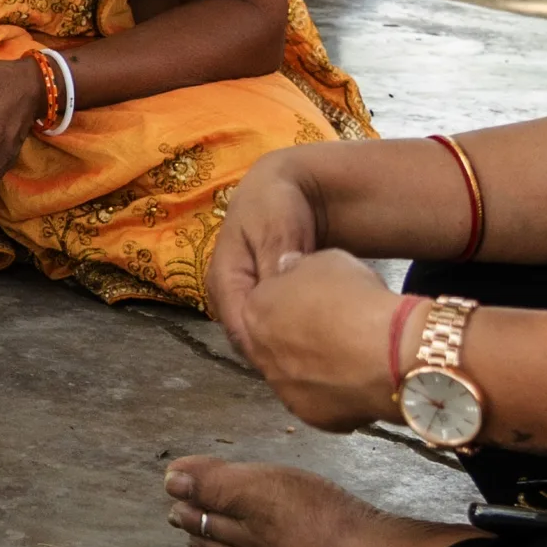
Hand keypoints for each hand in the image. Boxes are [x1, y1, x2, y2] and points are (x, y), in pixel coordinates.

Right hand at [207, 150, 324, 354]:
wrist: (288, 185)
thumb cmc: (277, 202)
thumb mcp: (275, 227)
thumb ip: (274, 262)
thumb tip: (277, 298)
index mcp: (222, 279)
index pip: (238, 326)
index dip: (268, 346)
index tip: (304, 358)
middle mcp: (229, 297)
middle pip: (249, 338)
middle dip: (279, 350)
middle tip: (320, 360)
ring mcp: (245, 301)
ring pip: (263, 336)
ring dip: (287, 345)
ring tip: (323, 352)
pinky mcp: (263, 302)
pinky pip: (275, 327)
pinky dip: (295, 334)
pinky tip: (322, 338)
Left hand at [236, 247, 406, 430]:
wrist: (390, 352)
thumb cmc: (356, 300)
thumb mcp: (325, 261)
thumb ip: (298, 268)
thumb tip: (288, 269)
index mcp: (254, 311)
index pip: (261, 303)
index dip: (289, 300)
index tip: (312, 300)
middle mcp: (259, 354)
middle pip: (273, 341)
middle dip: (296, 335)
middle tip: (330, 328)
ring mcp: (283, 390)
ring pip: (293, 374)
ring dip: (312, 365)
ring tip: (348, 355)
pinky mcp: (310, 416)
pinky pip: (319, 400)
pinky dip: (334, 391)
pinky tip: (357, 379)